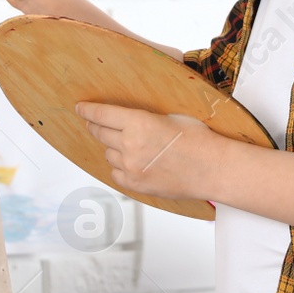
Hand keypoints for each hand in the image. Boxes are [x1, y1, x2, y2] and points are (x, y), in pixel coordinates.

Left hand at [76, 102, 222, 202]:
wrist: (212, 168)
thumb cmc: (198, 140)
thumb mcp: (170, 117)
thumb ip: (143, 118)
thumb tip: (126, 118)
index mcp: (139, 123)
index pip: (102, 114)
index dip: (88, 110)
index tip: (80, 108)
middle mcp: (130, 145)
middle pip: (100, 133)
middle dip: (95, 126)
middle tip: (94, 123)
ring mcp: (131, 167)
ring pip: (108, 153)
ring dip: (113, 147)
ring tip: (131, 146)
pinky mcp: (135, 184)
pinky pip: (115, 172)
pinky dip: (120, 166)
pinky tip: (134, 162)